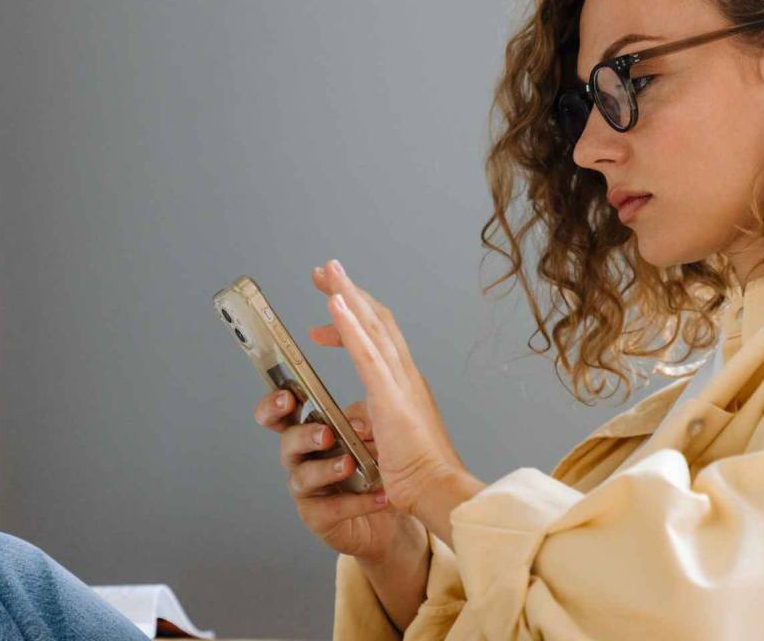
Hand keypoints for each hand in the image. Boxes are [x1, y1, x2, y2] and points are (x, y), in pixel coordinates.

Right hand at [255, 389, 426, 562]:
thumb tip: (356, 423)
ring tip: (350, 465)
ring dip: (326, 469)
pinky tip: (379, 496)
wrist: (395, 512)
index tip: (287, 399)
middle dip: (304, 436)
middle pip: (288, 442)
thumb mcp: (378, 436)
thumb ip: (366, 421)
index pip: (281, 415)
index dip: (274, 406)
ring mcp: (307, 489)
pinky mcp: (317, 516)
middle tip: (326, 435)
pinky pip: (330, 508)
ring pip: (303, 476)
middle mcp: (303, 458)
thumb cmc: (378, 468)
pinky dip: (355, 502)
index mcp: (311, 432)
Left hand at [309, 260, 482, 537]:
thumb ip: (372, 421)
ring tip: (326, 271)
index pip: (379, 338)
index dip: (355, 316)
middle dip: (348, 292)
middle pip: (376, 320)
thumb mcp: (386, 439)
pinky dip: (350, 325)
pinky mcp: (391, 397)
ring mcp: (400, 383)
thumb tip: (352, 418)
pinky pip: (367, 354)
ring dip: (347, 295)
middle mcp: (406, 375)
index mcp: (405, 384)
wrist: (439, 492)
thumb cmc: (418, 474)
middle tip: (324, 270)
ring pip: (372, 327)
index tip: (330, 305)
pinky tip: (334, 303)